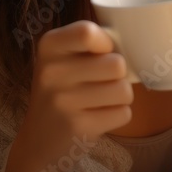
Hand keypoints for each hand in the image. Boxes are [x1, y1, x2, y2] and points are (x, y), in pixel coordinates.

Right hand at [16, 20, 133, 167]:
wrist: (39, 138)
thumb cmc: (62, 89)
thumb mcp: (63, 57)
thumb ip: (90, 42)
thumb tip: (132, 41)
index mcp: (49, 46)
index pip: (88, 33)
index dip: (106, 43)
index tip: (101, 53)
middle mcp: (51, 71)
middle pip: (116, 64)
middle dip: (118, 75)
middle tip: (102, 82)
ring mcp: (63, 101)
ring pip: (124, 90)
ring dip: (120, 96)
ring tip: (101, 99)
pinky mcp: (78, 127)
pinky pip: (123, 114)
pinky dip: (118, 115)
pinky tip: (99, 116)